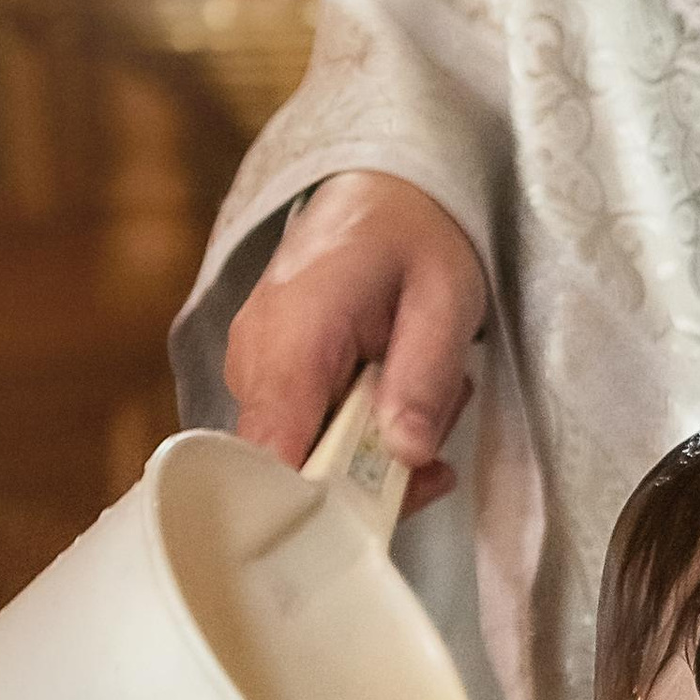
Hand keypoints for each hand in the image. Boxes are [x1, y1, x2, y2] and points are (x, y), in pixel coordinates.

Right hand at [224, 168, 487, 512]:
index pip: (273, 457)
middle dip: (374, 474)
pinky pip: (308, 435)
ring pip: (307, 458)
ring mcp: (253, 370)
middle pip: (294, 470)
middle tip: (435, 434)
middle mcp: (254, 359)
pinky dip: (361, 433)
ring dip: (376, 449)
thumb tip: (406, 455)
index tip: (380, 511)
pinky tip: (397, 394)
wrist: (378, 187)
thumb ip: (424, 375)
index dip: (317, 506)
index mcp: (293, 335)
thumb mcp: (445, 295)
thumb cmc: (413, 234)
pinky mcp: (266, 378)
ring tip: (422, 390)